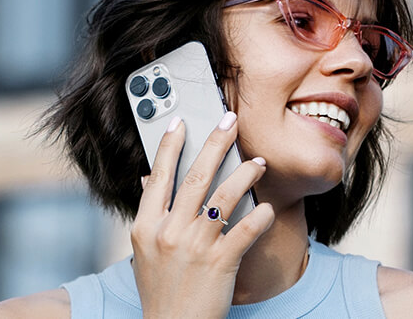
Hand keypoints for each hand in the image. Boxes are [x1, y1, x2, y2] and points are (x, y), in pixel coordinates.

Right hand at [131, 112, 274, 317]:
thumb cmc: (161, 292)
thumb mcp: (144, 253)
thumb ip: (150, 216)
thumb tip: (149, 180)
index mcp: (146, 227)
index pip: (159, 176)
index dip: (170, 146)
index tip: (180, 122)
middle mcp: (169, 232)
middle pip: (196, 177)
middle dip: (215, 143)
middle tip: (230, 120)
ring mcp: (195, 247)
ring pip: (224, 196)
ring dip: (245, 173)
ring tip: (259, 162)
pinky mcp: (221, 263)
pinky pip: (246, 229)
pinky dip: (260, 215)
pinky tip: (268, 207)